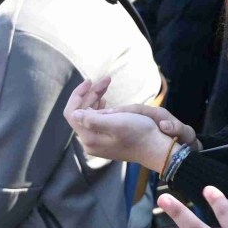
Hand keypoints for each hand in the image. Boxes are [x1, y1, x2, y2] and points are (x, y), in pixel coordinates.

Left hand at [64, 77, 189, 166]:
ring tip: (107, 85)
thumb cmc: (139, 133)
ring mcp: (97, 141)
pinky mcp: (105, 140)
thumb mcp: (117, 123)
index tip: (91, 80)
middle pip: (81, 112)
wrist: (154, 148)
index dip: (77, 94)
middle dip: (91, 93)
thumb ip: (93, 120)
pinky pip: (96, 120)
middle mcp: (89, 141)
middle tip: (107, 79)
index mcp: (89, 136)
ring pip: (89, 115)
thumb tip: (74, 114)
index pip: (72, 112)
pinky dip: (100, 107)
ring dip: (96, 98)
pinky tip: (106, 100)